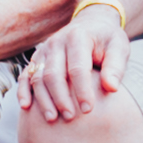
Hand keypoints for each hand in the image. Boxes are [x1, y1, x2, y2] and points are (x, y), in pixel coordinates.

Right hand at [26, 0, 132, 121]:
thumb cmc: (107, 40)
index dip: (82, 90)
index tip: (88, 110)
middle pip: (53, 74)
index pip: (77, 68)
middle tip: (70, 118)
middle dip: (61, 98)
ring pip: (38, 77)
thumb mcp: (119, 47)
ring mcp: (44, 50)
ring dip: (43, 99)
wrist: (92, 23)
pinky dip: (24, 90)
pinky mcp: (37, 58)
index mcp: (78, 37)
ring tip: (52, 119)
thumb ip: (115, 67)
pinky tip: (26, 107)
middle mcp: (57, 42)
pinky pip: (26, 75)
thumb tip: (112, 88)